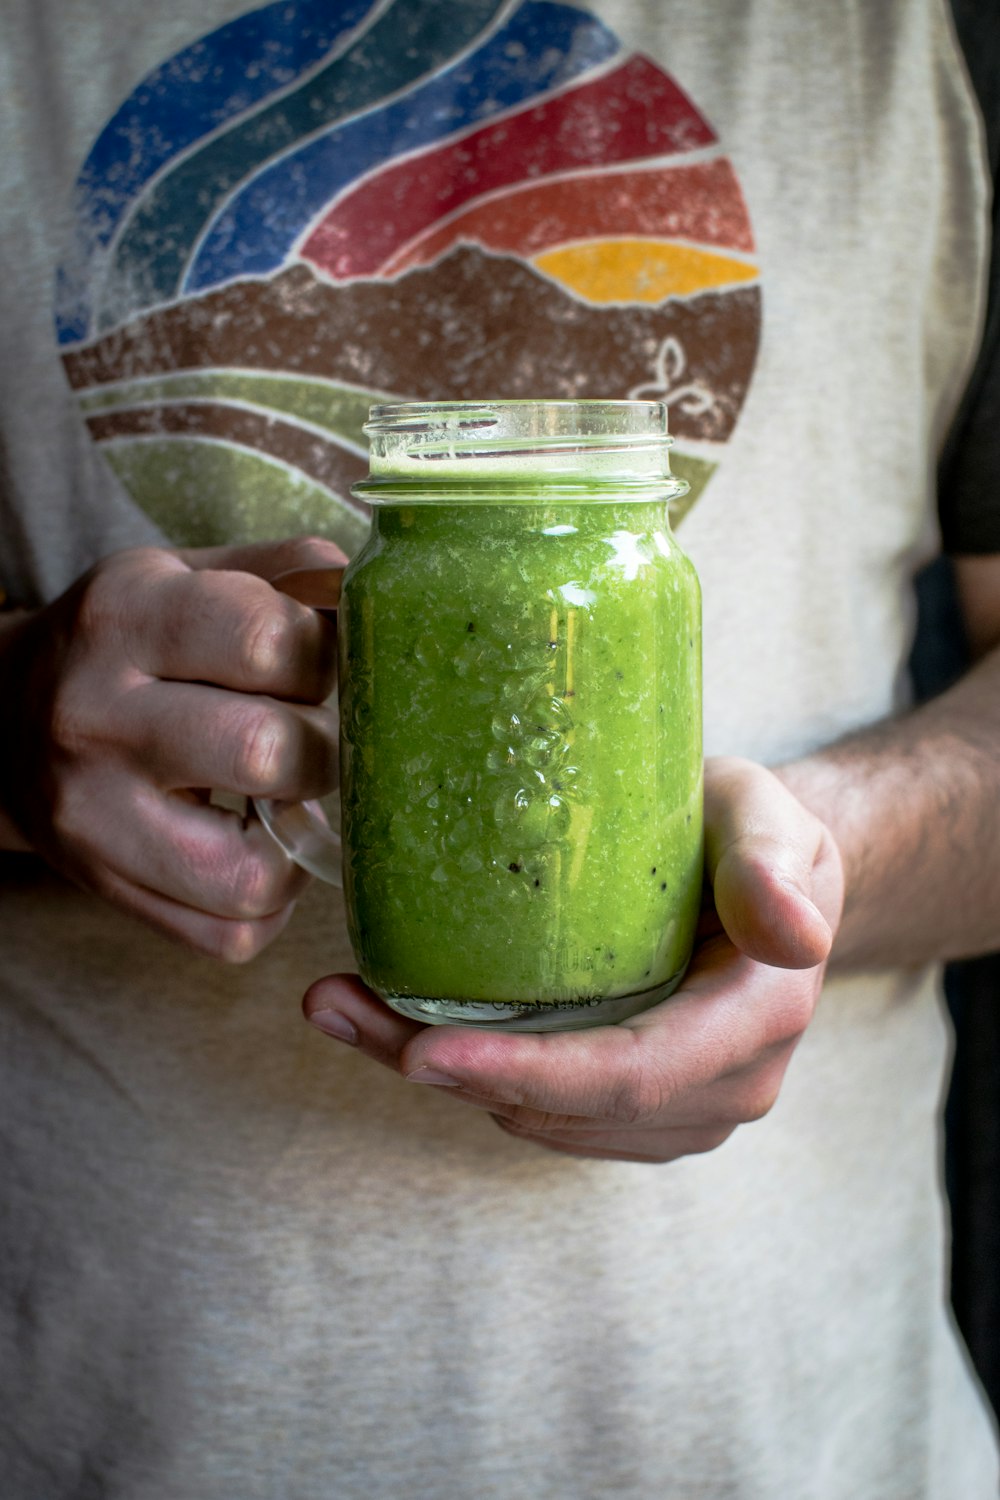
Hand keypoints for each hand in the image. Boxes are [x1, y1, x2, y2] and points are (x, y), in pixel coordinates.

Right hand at [0, 537, 344, 959]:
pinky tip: (263, 847)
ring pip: (251, 873)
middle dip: (326, 748)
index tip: (329, 663)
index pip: (268, 639)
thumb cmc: (130, 645)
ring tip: (291, 797)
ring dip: (301, 839)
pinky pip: (232, 935)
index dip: (330, 655)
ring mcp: (93, 817)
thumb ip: (285, 574)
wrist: (3, 721)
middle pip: (265, 751)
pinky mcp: (108, 890)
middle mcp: (95, 716)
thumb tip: (375, 600)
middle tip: (317, 736)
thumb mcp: (187, 576)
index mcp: (125, 616)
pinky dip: (272, 901)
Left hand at [303, 757, 844, 1161]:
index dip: (526, 1073)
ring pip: (543, 1119)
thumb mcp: (767, 815)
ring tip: (346, 1005)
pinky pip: (547, 1113)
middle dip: (448, 1071)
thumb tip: (794, 935)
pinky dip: (473, 1077)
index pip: (631, 1074)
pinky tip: (407, 1025)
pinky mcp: (644, 1110)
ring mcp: (686, 1108)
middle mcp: (729, 1084)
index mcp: (759, 1018)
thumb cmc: (753, 828)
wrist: (769, 872)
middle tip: (337, 1008)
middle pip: (567, 1108)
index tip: (423, 1052)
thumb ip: (771, 864)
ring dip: (442, 1075)